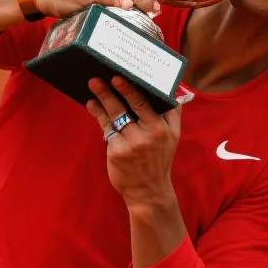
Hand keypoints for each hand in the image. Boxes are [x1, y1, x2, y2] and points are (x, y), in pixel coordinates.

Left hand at [87, 76, 181, 209]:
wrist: (148, 189)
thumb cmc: (160, 159)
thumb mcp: (173, 137)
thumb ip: (173, 113)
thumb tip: (174, 90)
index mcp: (161, 129)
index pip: (144, 104)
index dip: (129, 90)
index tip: (118, 77)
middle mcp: (146, 136)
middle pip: (125, 108)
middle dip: (109, 92)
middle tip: (97, 79)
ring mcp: (130, 144)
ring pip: (113, 117)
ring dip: (101, 101)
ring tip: (92, 87)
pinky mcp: (116, 152)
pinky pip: (106, 130)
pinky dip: (99, 116)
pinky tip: (93, 106)